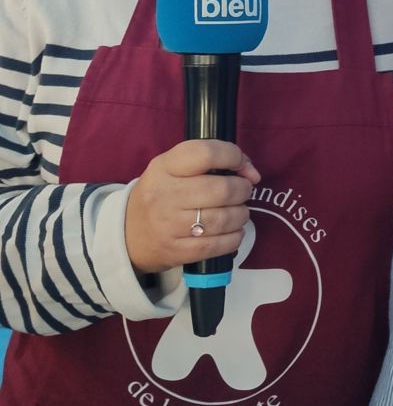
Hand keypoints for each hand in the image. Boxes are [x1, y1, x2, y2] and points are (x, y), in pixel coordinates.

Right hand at [125, 140, 260, 274]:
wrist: (127, 233)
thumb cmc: (160, 194)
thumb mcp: (173, 168)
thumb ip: (210, 161)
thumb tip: (251, 172)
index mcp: (164, 167)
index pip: (205, 154)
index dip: (233, 157)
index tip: (242, 167)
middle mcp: (165, 194)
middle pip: (221, 189)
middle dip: (243, 190)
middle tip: (243, 192)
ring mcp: (169, 225)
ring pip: (223, 219)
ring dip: (241, 214)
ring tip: (239, 212)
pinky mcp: (176, 251)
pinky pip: (217, 245)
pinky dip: (234, 238)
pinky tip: (234, 232)